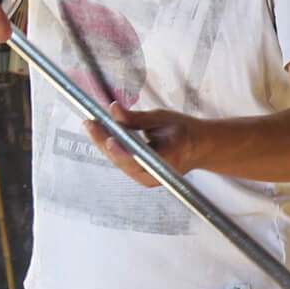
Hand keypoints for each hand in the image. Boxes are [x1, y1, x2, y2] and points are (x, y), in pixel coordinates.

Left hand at [84, 102, 208, 186]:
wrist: (199, 147)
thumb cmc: (185, 131)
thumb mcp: (163, 119)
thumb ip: (136, 118)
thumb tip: (113, 109)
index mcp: (169, 159)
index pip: (140, 159)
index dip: (122, 151)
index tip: (108, 138)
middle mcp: (157, 175)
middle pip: (124, 161)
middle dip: (104, 142)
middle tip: (90, 123)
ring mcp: (148, 179)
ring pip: (119, 162)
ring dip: (104, 145)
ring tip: (92, 126)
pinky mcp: (141, 176)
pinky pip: (121, 162)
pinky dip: (111, 148)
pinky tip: (101, 134)